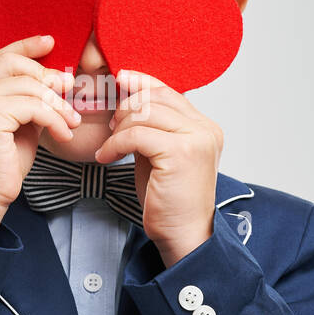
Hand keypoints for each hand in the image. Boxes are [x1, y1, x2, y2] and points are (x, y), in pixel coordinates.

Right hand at [0, 34, 80, 240]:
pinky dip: (53, 118)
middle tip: (70, 91)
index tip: (51, 43)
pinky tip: (62, 133)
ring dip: (56, 104)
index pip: (0, 58)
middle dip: (47, 76)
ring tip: (70, 122)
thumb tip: (57, 81)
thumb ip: (30, 102)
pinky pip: (32, 105)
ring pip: (28, 86)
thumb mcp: (19, 126)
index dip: (26, 47)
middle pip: (14, 64)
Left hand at [94, 69, 223, 267]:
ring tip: (110, 147)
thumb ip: (152, 127)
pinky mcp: (181, 153)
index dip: (142, 82)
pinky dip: (116, 143)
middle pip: (156, 97)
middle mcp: (205, 128)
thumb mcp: (159, 154)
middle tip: (112, 128)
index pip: (169, 91)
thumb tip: (128, 99)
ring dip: (119, 128)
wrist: (183, 235)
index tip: (120, 79)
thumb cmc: (168, 200)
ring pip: (145, 112)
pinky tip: (108, 157)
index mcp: (204, 126)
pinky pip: (137, 134)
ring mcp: (196, 139)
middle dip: (126, 107)